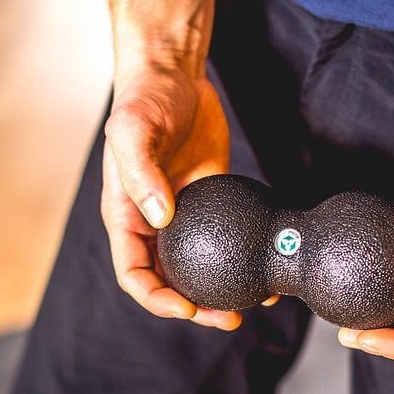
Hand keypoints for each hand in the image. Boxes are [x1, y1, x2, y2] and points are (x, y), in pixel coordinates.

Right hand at [100, 64, 241, 329]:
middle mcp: (152, 223)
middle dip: (196, 308)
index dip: (155, 298)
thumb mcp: (132, 131)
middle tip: (230, 318)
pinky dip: (244, 256)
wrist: (174, 75)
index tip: (186, 306)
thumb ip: (141, 173)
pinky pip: (228, 237)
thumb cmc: (143, 100)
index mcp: (126, 216)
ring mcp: (183, 215)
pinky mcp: (212, 201)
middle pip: (169, 281)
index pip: (133, 273)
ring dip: (223, 290)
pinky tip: (268, 266)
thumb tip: (162, 218)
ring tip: (255, 304)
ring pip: (201, 267)